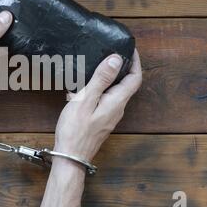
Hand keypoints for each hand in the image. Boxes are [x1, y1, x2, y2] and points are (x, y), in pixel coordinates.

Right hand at [53, 49, 141, 164]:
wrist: (70, 157)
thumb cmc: (76, 129)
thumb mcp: (86, 100)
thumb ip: (101, 79)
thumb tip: (116, 59)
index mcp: (117, 102)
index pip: (135, 78)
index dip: (135, 62)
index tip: (129, 48)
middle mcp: (117, 109)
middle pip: (126, 84)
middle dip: (121, 67)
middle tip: (109, 53)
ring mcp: (109, 116)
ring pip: (114, 92)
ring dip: (107, 79)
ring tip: (93, 67)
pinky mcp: (101, 121)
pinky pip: (104, 100)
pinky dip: (97, 90)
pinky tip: (82, 88)